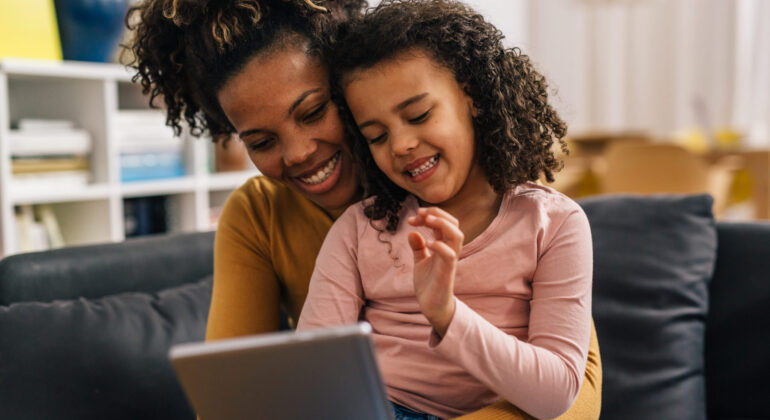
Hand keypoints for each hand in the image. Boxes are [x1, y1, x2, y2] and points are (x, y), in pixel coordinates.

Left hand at [407, 207, 462, 336]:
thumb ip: (418, 247)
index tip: (412, 219)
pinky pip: (450, 254)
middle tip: (420, 213)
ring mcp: (450, 260)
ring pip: (457, 236)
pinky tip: (427, 243)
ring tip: (427, 220)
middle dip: (438, 213)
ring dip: (442, 224)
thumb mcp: (420, 262)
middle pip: (453, 223)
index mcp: (443, 245)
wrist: (431, 306)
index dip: (429, 215)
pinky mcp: (447, 272)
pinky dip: (439, 245)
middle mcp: (449, 250)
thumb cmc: (428, 283)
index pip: (443, 222)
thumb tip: (412, 232)